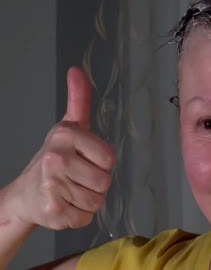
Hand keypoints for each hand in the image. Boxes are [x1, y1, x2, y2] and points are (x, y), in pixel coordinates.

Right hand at [6, 67, 114, 229]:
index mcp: (65, 135)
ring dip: (88, 200)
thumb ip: (79, 99)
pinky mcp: (52, 211)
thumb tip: (77, 70)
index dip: (101, 162)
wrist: (25, 195)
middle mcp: (55, 158)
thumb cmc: (55, 159)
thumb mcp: (69, 126)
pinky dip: (79, 215)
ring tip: (70, 190)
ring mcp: (52, 186)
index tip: (84, 158)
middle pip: (105, 181)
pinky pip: (86, 218)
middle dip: (95, 183)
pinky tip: (64, 205)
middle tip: (76, 177)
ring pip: (98, 201)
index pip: (109, 158)